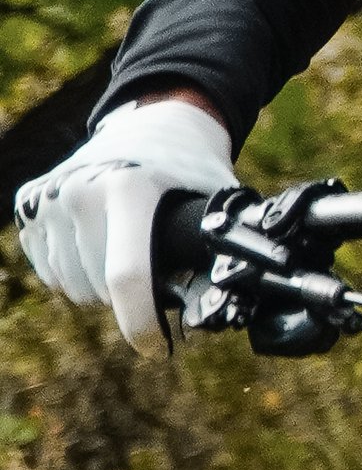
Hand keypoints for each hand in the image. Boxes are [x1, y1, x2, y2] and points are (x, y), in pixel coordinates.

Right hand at [15, 97, 235, 348]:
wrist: (152, 121)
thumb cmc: (191, 170)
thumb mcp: (218, 203)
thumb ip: (222, 255)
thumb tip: (225, 310)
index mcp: (128, 189)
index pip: (127, 277)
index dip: (143, 326)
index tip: (160, 349)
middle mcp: (79, 190)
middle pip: (100, 290)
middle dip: (132, 298)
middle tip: (158, 273)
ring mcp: (49, 197)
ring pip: (72, 285)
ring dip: (101, 287)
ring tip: (129, 254)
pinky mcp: (29, 203)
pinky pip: (50, 270)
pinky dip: (75, 272)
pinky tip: (100, 246)